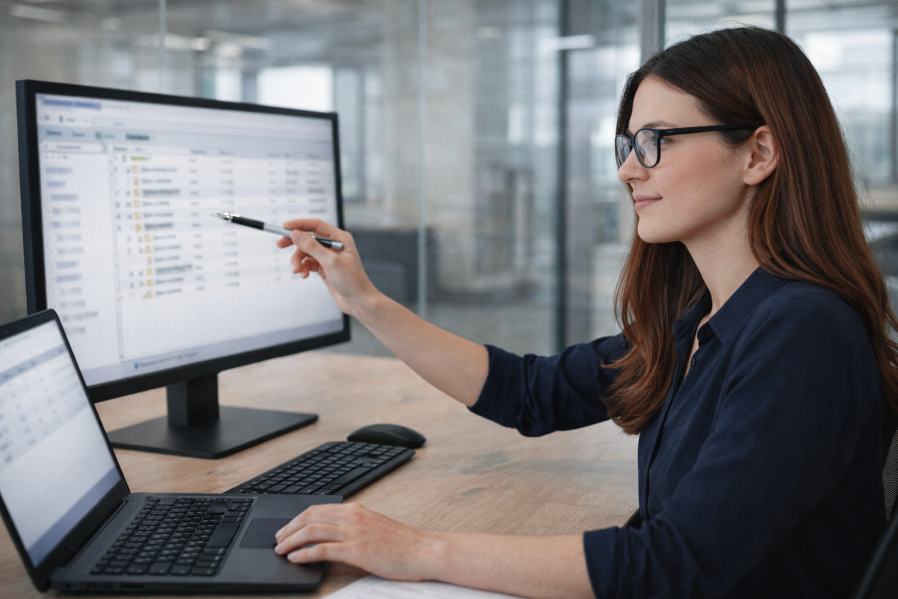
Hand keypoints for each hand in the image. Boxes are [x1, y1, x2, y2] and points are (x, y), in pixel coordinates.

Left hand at [274, 503, 436, 581]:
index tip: (287, 528)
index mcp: (356, 510)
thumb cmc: (403, 544)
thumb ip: (354, 526)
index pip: (317, 509)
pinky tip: (295, 559)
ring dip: (291, 541)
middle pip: (309, 517)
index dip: (297, 519)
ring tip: (281, 550)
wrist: (423, 551)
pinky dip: (304, 554)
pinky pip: (322, 550)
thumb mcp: (374, 527)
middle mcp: (352, 517)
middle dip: (288, 529)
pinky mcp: (356, 550)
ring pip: (311, 531)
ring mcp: (353, 533)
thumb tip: (332, 535)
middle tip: (277, 540)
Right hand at [276, 219, 378, 317]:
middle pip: (308, 238)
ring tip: (297, 270)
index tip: (285, 227)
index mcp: (340, 238)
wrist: (358, 301)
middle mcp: (334, 246)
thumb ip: (312, 246)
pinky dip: (303, 268)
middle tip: (280, 244)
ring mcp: (328, 257)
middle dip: (294, 243)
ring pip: (306, 253)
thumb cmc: (352, 281)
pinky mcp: (324, 268)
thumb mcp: (330, 261)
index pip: (316, 225)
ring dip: (298, 261)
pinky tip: (303, 275)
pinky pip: (308, 263)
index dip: (300, 224)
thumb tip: (296, 234)